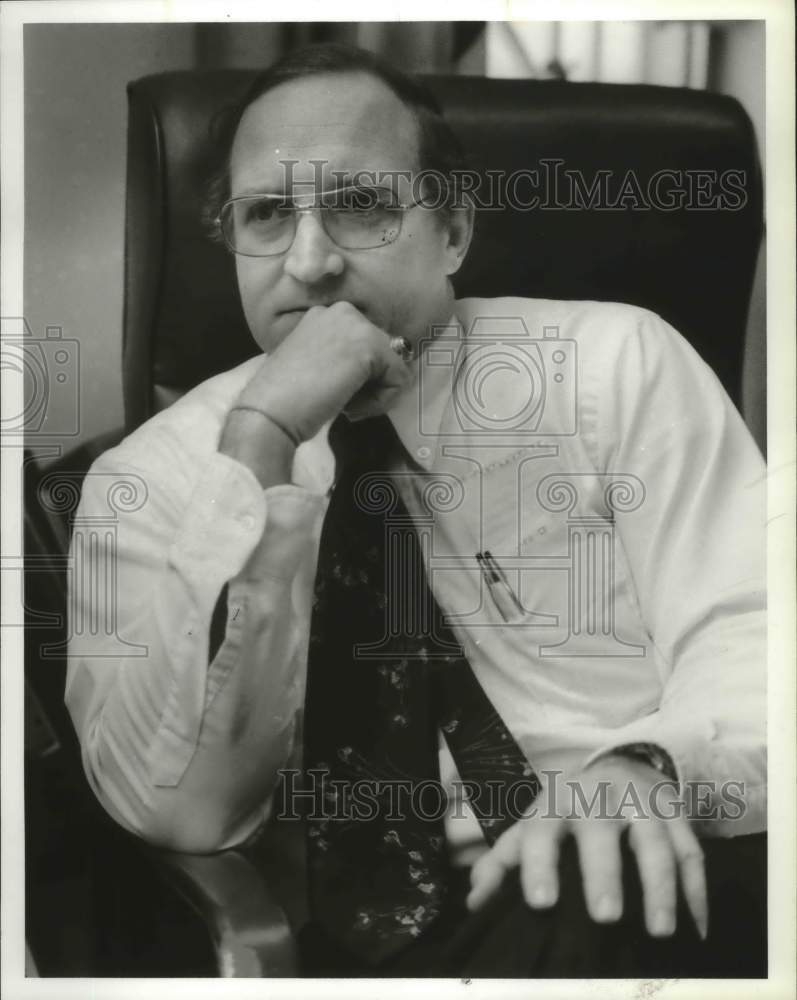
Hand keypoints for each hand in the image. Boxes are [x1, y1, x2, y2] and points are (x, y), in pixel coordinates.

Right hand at [235, 302, 413, 443]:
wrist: (270, 409)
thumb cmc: (285, 397)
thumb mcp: (317, 365)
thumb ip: (342, 358)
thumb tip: (379, 370)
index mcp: (325, 315)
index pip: (365, 343)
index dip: (359, 375)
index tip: (334, 392)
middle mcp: (342, 311)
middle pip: (383, 352)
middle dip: (371, 383)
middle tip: (344, 403)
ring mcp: (358, 325)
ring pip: (394, 366)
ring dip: (376, 394)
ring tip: (347, 406)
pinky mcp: (371, 346)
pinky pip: (399, 378)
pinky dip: (382, 401)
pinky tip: (352, 407)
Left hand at [466, 757, 707, 939]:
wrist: (620, 762)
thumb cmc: (569, 807)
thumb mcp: (535, 822)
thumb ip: (504, 861)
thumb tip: (476, 902)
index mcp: (556, 802)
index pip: (541, 830)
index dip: (538, 864)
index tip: (540, 903)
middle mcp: (599, 798)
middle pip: (601, 832)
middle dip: (603, 873)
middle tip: (604, 917)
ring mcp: (642, 804)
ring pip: (655, 843)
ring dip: (660, 887)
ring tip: (660, 931)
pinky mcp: (677, 815)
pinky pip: (691, 852)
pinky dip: (697, 892)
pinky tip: (696, 930)